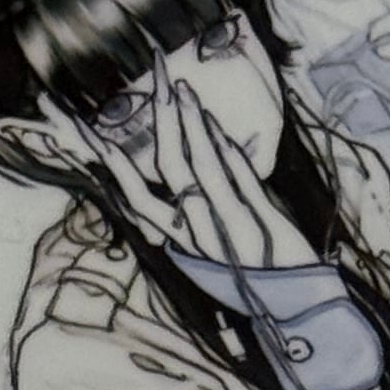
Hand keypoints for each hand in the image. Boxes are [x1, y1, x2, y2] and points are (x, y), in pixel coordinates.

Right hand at [91, 63, 298, 277]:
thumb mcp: (218, 245)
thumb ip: (200, 209)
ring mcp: (230, 228)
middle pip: (169, 171)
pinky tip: (219, 125)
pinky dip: (229, 152)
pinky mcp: (263, 225)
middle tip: (159, 81)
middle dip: (162, 123)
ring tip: (183, 89)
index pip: (136, 197)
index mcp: (182, 239)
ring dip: (191, 126)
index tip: (89, 127)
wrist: (300, 308)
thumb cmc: (257, 273)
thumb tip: (192, 166)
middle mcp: (199, 234)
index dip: (113, 164)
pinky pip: (241, 181)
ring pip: (201, 169)